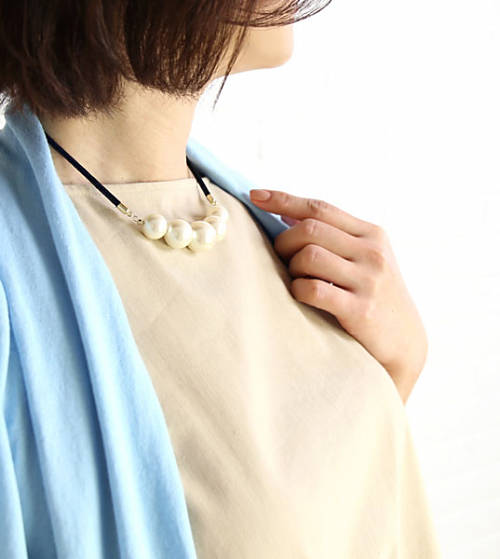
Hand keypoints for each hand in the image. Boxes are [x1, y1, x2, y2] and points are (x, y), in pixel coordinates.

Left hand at [249, 188, 427, 402]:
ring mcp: (368, 280)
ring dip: (291, 268)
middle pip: (309, 230)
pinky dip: (298, 290)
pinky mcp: (361, 309)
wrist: (404, 342)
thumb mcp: (365, 259)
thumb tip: (286, 214)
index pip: (320, 208)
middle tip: (281, 258)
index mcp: (371, 234)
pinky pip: (313, 289)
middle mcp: (372, 252)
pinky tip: (302, 295)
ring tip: (297, 279)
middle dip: (283, 242)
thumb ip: (334, 237)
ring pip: (309, 256)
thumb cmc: (374, 296)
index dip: (283, 199)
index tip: (254, 195)